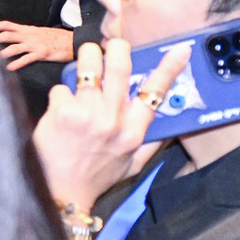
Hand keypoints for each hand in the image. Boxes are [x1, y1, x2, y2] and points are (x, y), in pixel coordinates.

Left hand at [0, 21, 74, 70]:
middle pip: (7, 35)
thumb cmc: (56, 38)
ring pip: (14, 47)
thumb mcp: (38, 32)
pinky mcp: (42, 53)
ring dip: (1, 52)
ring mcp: (34, 44)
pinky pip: (27, 58)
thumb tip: (12, 36)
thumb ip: (24, 34)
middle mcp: (28, 36)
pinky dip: (17, 63)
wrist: (73, 41)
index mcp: (27, 30)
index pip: (7, 25)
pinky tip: (9, 67)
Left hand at [33, 39, 192, 210]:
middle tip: (110, 46)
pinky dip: (60, 93)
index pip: (155, 93)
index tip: (180, 49)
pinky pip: (62, 87)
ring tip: (83, 64)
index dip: (169, 68)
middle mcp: (114, 120)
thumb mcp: (133, 164)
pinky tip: (60, 108)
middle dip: (115, 48)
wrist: (64, 192)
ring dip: (85, 58)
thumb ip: (151, 142)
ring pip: (88, 66)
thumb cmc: (98, 176)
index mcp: (134, 131)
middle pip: (119, 66)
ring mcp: (88, 114)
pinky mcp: (63, 112)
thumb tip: (170, 123)